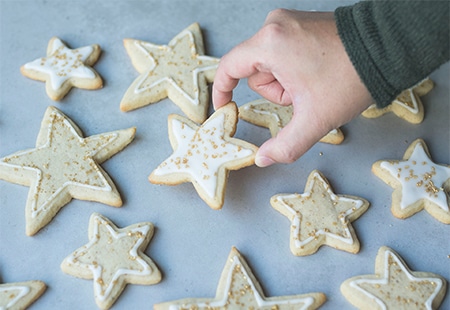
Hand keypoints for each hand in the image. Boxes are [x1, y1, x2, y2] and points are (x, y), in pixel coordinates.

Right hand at [213, 9, 372, 166]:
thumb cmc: (350, 78)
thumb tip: (263, 159)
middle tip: (303, 96)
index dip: (221, 91)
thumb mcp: (315, 119)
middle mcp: (275, 26)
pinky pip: (283, 51)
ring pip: (270, 63)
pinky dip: (294, 68)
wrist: (388, 48)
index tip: (225, 107)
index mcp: (270, 44)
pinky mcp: (301, 22)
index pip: (228, 67)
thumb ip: (285, 145)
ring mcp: (289, 21)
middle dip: (275, 91)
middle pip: (254, 71)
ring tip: (313, 84)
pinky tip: (316, 72)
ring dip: (286, 81)